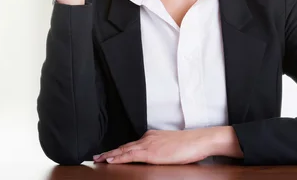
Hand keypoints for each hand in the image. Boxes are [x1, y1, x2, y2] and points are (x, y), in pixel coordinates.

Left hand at [93, 127, 242, 164]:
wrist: (199, 140)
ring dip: (110, 155)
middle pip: (125, 146)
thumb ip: (161, 150)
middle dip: (110, 152)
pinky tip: (111, 160)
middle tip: (97, 156)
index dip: (119, 150)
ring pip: (125, 150)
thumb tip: (157, 156)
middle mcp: (148, 138)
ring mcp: (149, 144)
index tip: (109, 153)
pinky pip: (131, 155)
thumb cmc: (190, 145)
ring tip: (99, 159)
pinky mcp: (151, 152)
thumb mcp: (172, 147)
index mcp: (153, 137)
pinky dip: (119, 157)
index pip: (132, 145)